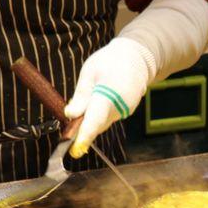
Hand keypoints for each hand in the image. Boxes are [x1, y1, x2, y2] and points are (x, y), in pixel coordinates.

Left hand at [63, 38, 155, 157]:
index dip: (84, 136)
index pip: (95, 120)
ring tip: (91, 94)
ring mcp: (125, 111)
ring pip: (101, 122)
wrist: (137, 58)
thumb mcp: (90, 72)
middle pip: (96, 125)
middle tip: (74, 112)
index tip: (76, 150)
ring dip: (91, 117)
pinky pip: (108, 117)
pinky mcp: (127, 112)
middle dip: (82, 125)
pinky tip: (100, 96)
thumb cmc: (110, 62)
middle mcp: (120, 107)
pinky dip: (100, 113)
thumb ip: (81, 95)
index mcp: (108, 95)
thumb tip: (70, 115)